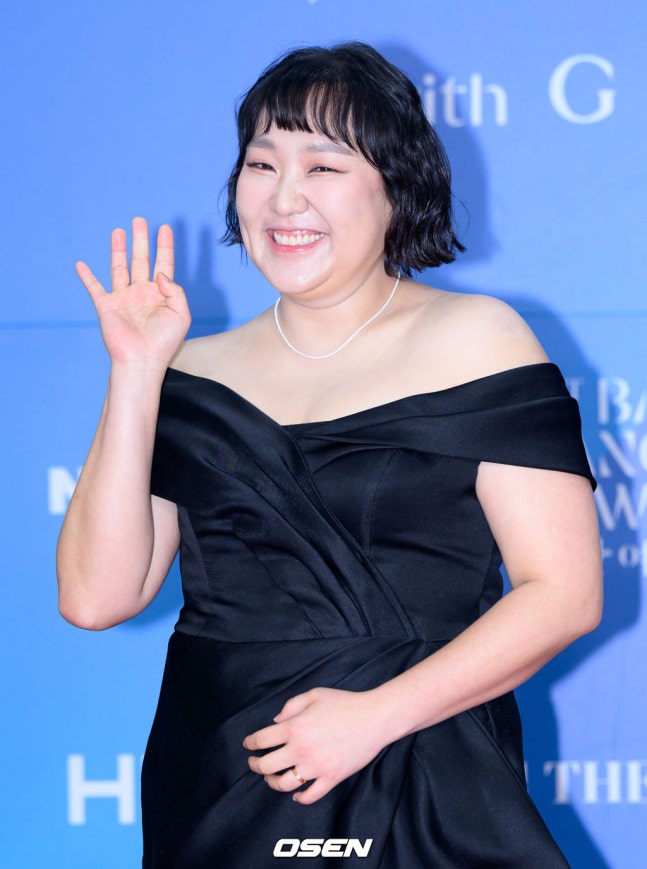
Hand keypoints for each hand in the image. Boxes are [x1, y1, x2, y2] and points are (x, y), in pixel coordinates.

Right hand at [76, 217, 190, 368]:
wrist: (142, 360)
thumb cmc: (165, 342)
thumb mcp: (181, 315)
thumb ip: (175, 291)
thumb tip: (160, 273)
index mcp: (161, 295)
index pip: (164, 264)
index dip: (165, 246)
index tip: (165, 228)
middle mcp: (142, 293)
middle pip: (141, 260)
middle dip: (141, 240)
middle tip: (140, 220)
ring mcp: (124, 299)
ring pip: (120, 267)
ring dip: (119, 249)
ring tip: (119, 230)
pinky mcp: (107, 306)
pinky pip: (94, 288)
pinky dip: (86, 276)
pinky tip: (80, 264)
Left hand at [243, 687, 388, 804]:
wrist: (374, 718)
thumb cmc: (344, 703)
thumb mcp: (314, 695)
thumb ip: (291, 706)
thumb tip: (276, 722)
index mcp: (294, 727)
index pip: (261, 740)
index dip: (250, 743)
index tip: (248, 745)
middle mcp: (301, 750)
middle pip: (266, 766)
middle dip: (255, 766)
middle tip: (254, 764)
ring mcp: (315, 767)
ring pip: (283, 785)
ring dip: (272, 783)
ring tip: (271, 778)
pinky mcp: (331, 778)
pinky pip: (310, 796)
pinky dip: (300, 798)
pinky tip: (296, 794)